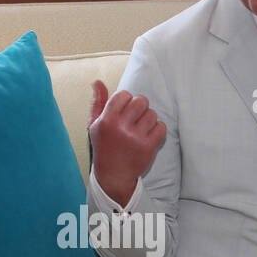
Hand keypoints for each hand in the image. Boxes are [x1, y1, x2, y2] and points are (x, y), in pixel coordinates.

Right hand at [88, 79, 165, 206]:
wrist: (113, 175)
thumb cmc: (104, 146)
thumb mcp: (95, 125)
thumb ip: (97, 102)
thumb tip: (97, 81)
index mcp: (106, 120)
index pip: (124, 94)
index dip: (126, 101)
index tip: (123, 112)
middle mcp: (121, 128)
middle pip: (141, 101)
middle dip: (139, 108)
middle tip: (134, 119)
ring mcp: (136, 138)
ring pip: (152, 114)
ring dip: (148, 120)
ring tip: (140, 130)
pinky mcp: (148, 147)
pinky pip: (161, 127)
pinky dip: (157, 131)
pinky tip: (148, 137)